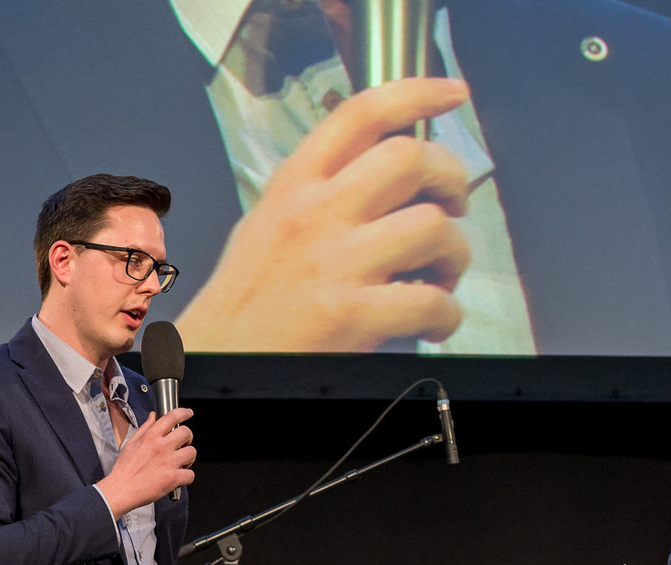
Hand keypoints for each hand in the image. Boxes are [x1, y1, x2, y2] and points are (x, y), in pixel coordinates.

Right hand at [96, 408, 195, 517]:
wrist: (121, 490)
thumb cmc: (125, 469)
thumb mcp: (131, 443)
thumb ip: (145, 428)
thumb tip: (153, 416)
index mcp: (150, 437)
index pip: (172, 417)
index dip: (183, 413)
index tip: (188, 413)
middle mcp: (161, 447)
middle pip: (186, 432)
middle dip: (187, 437)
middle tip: (183, 444)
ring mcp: (168, 463)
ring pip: (192, 452)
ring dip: (188, 457)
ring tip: (180, 462)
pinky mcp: (173, 478)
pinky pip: (191, 474)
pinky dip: (187, 476)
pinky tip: (178, 476)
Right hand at [174, 77, 472, 351]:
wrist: (216, 366)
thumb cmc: (245, 304)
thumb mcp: (266, 226)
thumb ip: (317, 194)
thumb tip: (379, 175)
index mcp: (293, 186)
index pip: (360, 114)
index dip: (418, 93)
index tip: (453, 96)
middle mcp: (314, 214)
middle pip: (411, 159)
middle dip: (452, 181)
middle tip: (454, 209)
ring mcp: (332, 264)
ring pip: (432, 228)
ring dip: (455, 254)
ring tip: (440, 277)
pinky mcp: (349, 317)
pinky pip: (431, 302)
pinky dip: (447, 315)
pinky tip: (432, 324)